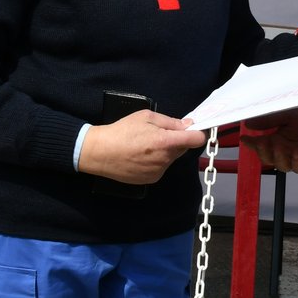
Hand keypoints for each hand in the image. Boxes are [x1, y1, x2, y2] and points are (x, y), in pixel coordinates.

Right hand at [78, 110, 206, 184]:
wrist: (100, 153)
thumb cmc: (122, 131)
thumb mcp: (145, 117)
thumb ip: (170, 121)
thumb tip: (188, 125)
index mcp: (165, 142)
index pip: (196, 140)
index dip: (198, 133)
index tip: (194, 130)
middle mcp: (165, 159)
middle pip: (183, 149)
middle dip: (176, 141)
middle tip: (158, 134)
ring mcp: (159, 171)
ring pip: (171, 158)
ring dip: (166, 152)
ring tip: (146, 146)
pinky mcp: (152, 179)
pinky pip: (162, 167)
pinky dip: (157, 161)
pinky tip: (141, 156)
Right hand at [242, 109, 297, 173]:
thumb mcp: (288, 116)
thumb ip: (270, 120)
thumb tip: (248, 123)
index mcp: (275, 140)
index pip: (259, 145)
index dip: (251, 143)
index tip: (244, 139)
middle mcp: (283, 152)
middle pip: (267, 158)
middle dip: (263, 152)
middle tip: (262, 144)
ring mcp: (294, 160)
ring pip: (281, 165)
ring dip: (279, 157)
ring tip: (279, 147)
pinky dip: (296, 162)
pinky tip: (296, 154)